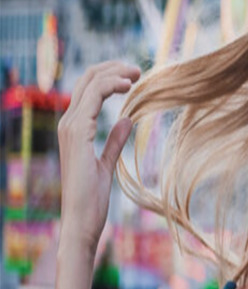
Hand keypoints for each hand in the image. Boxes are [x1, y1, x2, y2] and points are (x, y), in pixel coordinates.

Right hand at [57, 60, 140, 254]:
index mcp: (75, 129)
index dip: (109, 77)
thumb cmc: (91, 198)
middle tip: (138, 70)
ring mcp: (70, 127)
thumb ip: (114, 141)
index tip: (134, 76)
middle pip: (87, 80)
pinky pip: (92, 98)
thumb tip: (128, 120)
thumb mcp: (106, 163)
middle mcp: (68, 123)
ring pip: (90, 84)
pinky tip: (127, 86)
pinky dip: (110, 85)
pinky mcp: (77, 133)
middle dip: (113, 69)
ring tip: (136, 74)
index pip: (88, 89)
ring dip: (114, 73)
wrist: (81, 219)